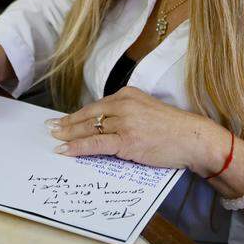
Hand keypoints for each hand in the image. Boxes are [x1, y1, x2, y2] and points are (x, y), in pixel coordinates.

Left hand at [48, 87, 226, 173]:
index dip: (77, 115)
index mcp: (127, 94)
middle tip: (50, 127)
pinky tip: (65, 149)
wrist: (193, 137)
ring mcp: (124, 122)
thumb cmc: (172, 129)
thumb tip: (104, 125)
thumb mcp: (146, 110)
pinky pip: (95, 144)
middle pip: (88, 115)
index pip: (96, 106)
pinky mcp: (126, 140)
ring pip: (89, 129)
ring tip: (54, 138)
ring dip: (68, 135)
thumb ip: (126, 113)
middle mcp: (123, 104)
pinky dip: (77, 147)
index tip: (63, 119)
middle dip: (67, 123)